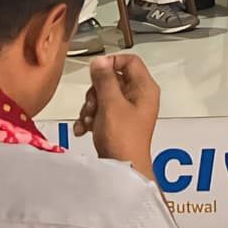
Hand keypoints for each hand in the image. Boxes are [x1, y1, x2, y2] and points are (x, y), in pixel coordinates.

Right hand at [76, 55, 160, 182]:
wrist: (123, 167)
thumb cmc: (121, 135)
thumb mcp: (111, 105)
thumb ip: (105, 81)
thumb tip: (99, 60)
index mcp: (145, 87)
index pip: (130, 60)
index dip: (111, 63)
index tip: (94, 74)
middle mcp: (139, 95)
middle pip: (113, 79)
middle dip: (95, 92)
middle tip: (91, 107)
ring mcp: (129, 109)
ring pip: (104, 96)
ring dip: (90, 107)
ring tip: (86, 121)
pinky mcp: (119, 122)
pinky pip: (102, 112)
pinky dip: (90, 118)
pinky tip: (82, 130)